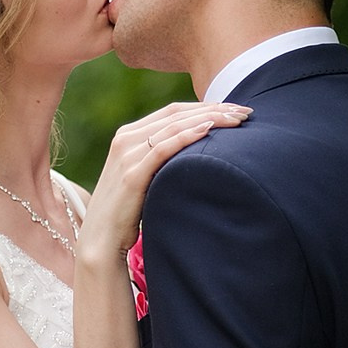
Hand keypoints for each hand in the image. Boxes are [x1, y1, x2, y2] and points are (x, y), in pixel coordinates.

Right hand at [80, 100, 250, 257]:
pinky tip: (209, 130)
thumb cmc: (127, 212)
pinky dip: (188, 136)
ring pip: (174, 126)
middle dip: (214, 109)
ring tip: (236, 119)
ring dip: (209, 119)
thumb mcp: (143, 177)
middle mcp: (125, 139)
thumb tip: (197, 153)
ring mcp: (127, 155)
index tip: (235, 109)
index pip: (173, 111)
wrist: (101, 241)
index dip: (206, 106)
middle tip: (245, 112)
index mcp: (128, 135)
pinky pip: (164, 147)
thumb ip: (160, 159)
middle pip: (177, 113)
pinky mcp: (131, 174)